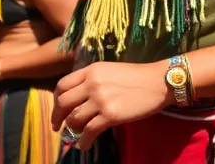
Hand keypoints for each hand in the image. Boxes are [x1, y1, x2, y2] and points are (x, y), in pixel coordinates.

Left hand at [53, 61, 171, 150]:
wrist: (158, 82)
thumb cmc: (136, 77)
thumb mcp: (109, 70)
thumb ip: (91, 79)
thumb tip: (76, 98)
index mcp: (91, 70)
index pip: (62, 85)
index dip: (55, 100)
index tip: (58, 110)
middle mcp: (92, 83)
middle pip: (63, 103)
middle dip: (57, 117)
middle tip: (58, 127)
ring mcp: (101, 99)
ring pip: (74, 119)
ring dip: (72, 130)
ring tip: (77, 134)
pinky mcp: (111, 115)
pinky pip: (89, 131)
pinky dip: (83, 141)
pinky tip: (85, 144)